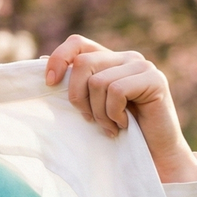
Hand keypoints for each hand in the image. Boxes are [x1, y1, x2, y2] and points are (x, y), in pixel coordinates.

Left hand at [44, 35, 196, 183]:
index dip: (59, 58)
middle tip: (89, 119)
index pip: (77, 43)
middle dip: (78, 96)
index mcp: (109, 60)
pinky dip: (114, 113)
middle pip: (83, 64)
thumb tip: (41, 58)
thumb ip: (75, 82)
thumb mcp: (89, 103)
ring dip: (98, 112)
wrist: (154, 153)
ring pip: (99, 81)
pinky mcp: (155, 79)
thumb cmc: (117, 129)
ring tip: (109, 125)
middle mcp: (127, 57)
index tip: (50, 83)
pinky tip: (123, 124)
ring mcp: (143, 66)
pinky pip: (117, 91)